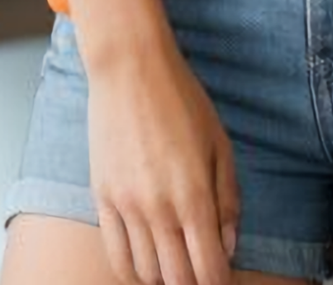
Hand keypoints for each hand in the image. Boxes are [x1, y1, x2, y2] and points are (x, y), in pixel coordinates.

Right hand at [85, 39, 241, 284]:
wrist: (130, 70)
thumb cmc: (182, 100)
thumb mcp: (220, 143)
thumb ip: (228, 198)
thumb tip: (229, 245)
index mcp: (194, 195)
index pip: (209, 267)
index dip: (219, 282)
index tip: (223, 279)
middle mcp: (159, 209)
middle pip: (177, 279)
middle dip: (193, 284)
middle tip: (201, 273)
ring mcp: (127, 207)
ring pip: (146, 273)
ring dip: (164, 279)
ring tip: (176, 266)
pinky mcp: (102, 199)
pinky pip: (115, 255)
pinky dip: (132, 272)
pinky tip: (145, 267)